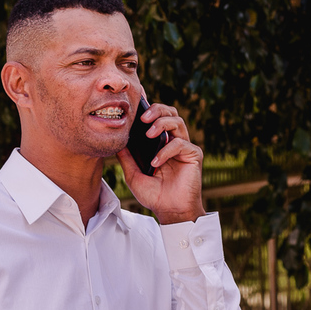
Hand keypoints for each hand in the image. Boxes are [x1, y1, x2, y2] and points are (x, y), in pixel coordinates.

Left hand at [117, 102, 205, 224]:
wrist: (170, 211)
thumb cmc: (154, 195)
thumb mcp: (133, 175)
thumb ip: (126, 158)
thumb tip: (116, 141)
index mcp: (160, 143)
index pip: (156, 118)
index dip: (149, 106)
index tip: (138, 98)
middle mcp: (174, 141)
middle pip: (170, 112)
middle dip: (157, 110)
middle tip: (142, 117)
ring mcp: (185, 147)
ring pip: (178, 122)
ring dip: (162, 124)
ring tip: (148, 134)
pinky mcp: (194, 155)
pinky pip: (181, 144)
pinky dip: (166, 150)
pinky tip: (156, 162)